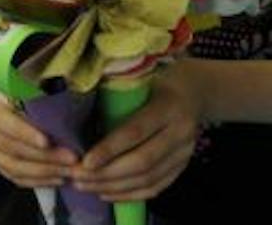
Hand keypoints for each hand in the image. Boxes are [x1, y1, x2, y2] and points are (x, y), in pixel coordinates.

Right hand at [0, 86, 78, 187]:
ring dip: (44, 171)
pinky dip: (38, 181)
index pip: (2, 121)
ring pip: (13, 166)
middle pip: (9, 147)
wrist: (13, 99)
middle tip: (71, 158)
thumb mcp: (25, 80)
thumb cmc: (24, 86)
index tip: (47, 141)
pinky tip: (58, 178)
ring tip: (69, 170)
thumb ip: (33, 87)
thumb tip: (51, 89)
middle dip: (43, 156)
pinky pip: (15, 178)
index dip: (23, 133)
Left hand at [71, 68, 202, 201]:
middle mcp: (180, 132)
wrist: (197, 90)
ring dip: (114, 187)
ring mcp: (185, 153)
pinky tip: (106, 193)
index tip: (84, 161)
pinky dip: (130, 195)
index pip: (136, 131)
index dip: (109, 149)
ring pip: (148, 179)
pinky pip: (157, 188)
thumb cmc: (157, 78)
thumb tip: (75, 100)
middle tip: (76, 176)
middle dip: (106, 174)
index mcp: (168, 105)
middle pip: (142, 162)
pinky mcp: (182, 166)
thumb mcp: (141, 75)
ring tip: (85, 186)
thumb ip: (116, 89)